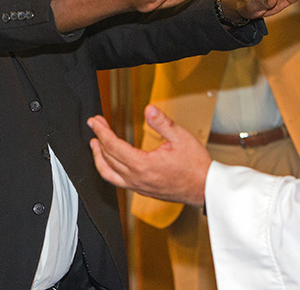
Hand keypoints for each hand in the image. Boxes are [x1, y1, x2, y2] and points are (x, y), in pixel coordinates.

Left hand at [88, 105, 210, 206]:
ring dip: (98, 158)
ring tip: (95, 145)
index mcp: (143, 165)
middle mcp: (137, 178)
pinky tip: (112, 162)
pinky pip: (117, 181)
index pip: (113, 146)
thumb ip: (162, 122)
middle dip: (98, 140)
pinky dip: (108, 170)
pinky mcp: (142, 191)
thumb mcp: (180, 138)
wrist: (204, 188)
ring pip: (108, 174)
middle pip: (108, 158)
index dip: (101, 131)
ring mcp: (138, 186)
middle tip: (95, 126)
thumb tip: (149, 110)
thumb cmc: (195, 166)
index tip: (95, 122)